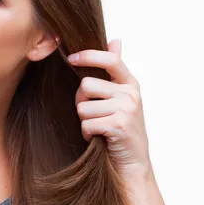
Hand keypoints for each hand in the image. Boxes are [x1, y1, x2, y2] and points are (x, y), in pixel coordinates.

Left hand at [68, 39, 152, 181]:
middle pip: (86, 86)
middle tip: (93, 115)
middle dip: (81, 102)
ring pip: (83, 107)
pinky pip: (86, 124)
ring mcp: (126, 109)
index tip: (71, 58)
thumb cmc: (121, 131)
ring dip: (85, 122)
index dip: (88, 56)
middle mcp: (131, 94)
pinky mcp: (118, 125)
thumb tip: (116, 40)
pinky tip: (99, 138)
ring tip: (98, 129)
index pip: (110, 60)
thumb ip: (115, 71)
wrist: (132, 164)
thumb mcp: (121, 98)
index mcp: (130, 84)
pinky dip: (87, 134)